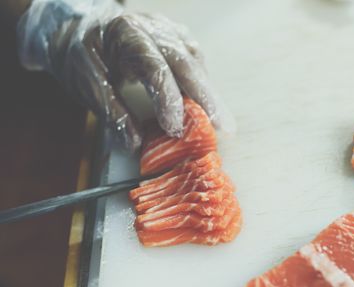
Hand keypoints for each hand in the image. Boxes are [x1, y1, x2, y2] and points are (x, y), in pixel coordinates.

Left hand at [17, 0, 232, 151]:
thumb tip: (135, 143)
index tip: (176, 129)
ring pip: (195, 59)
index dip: (170, 99)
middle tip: (222, 125)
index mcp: (127, 33)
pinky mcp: (175, 37)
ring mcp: (167, 29)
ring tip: (221, 120)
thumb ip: (113, 112)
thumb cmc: (82, 55)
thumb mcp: (87, 84)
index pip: (156, 67)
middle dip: (206, 96)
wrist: (81, 28)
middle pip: (186, 62)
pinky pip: (195, 58)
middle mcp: (153, 27)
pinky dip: (203, 81)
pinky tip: (208, 101)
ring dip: (208, 91)